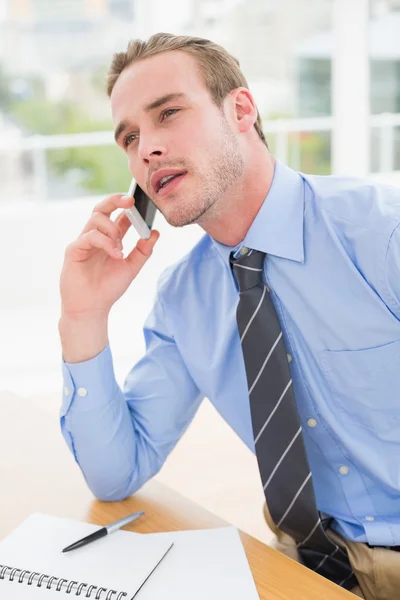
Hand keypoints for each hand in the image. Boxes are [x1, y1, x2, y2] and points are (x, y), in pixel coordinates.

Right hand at [60, 193, 159, 320]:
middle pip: (102, 209)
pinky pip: (89, 237)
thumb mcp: (131, 268)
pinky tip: (116, 254)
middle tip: (129, 200)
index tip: (141, 202)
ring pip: (95, 219)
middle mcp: (95, 237)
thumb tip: (155, 232)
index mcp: (109, 239)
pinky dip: (105, 243)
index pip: (118, 216)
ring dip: (112, 229)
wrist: (92, 308)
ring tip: (120, 247)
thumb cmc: (108, 288)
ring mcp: (83, 242)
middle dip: (115, 200)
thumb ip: (143, 250)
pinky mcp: (74, 250)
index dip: (128, 207)